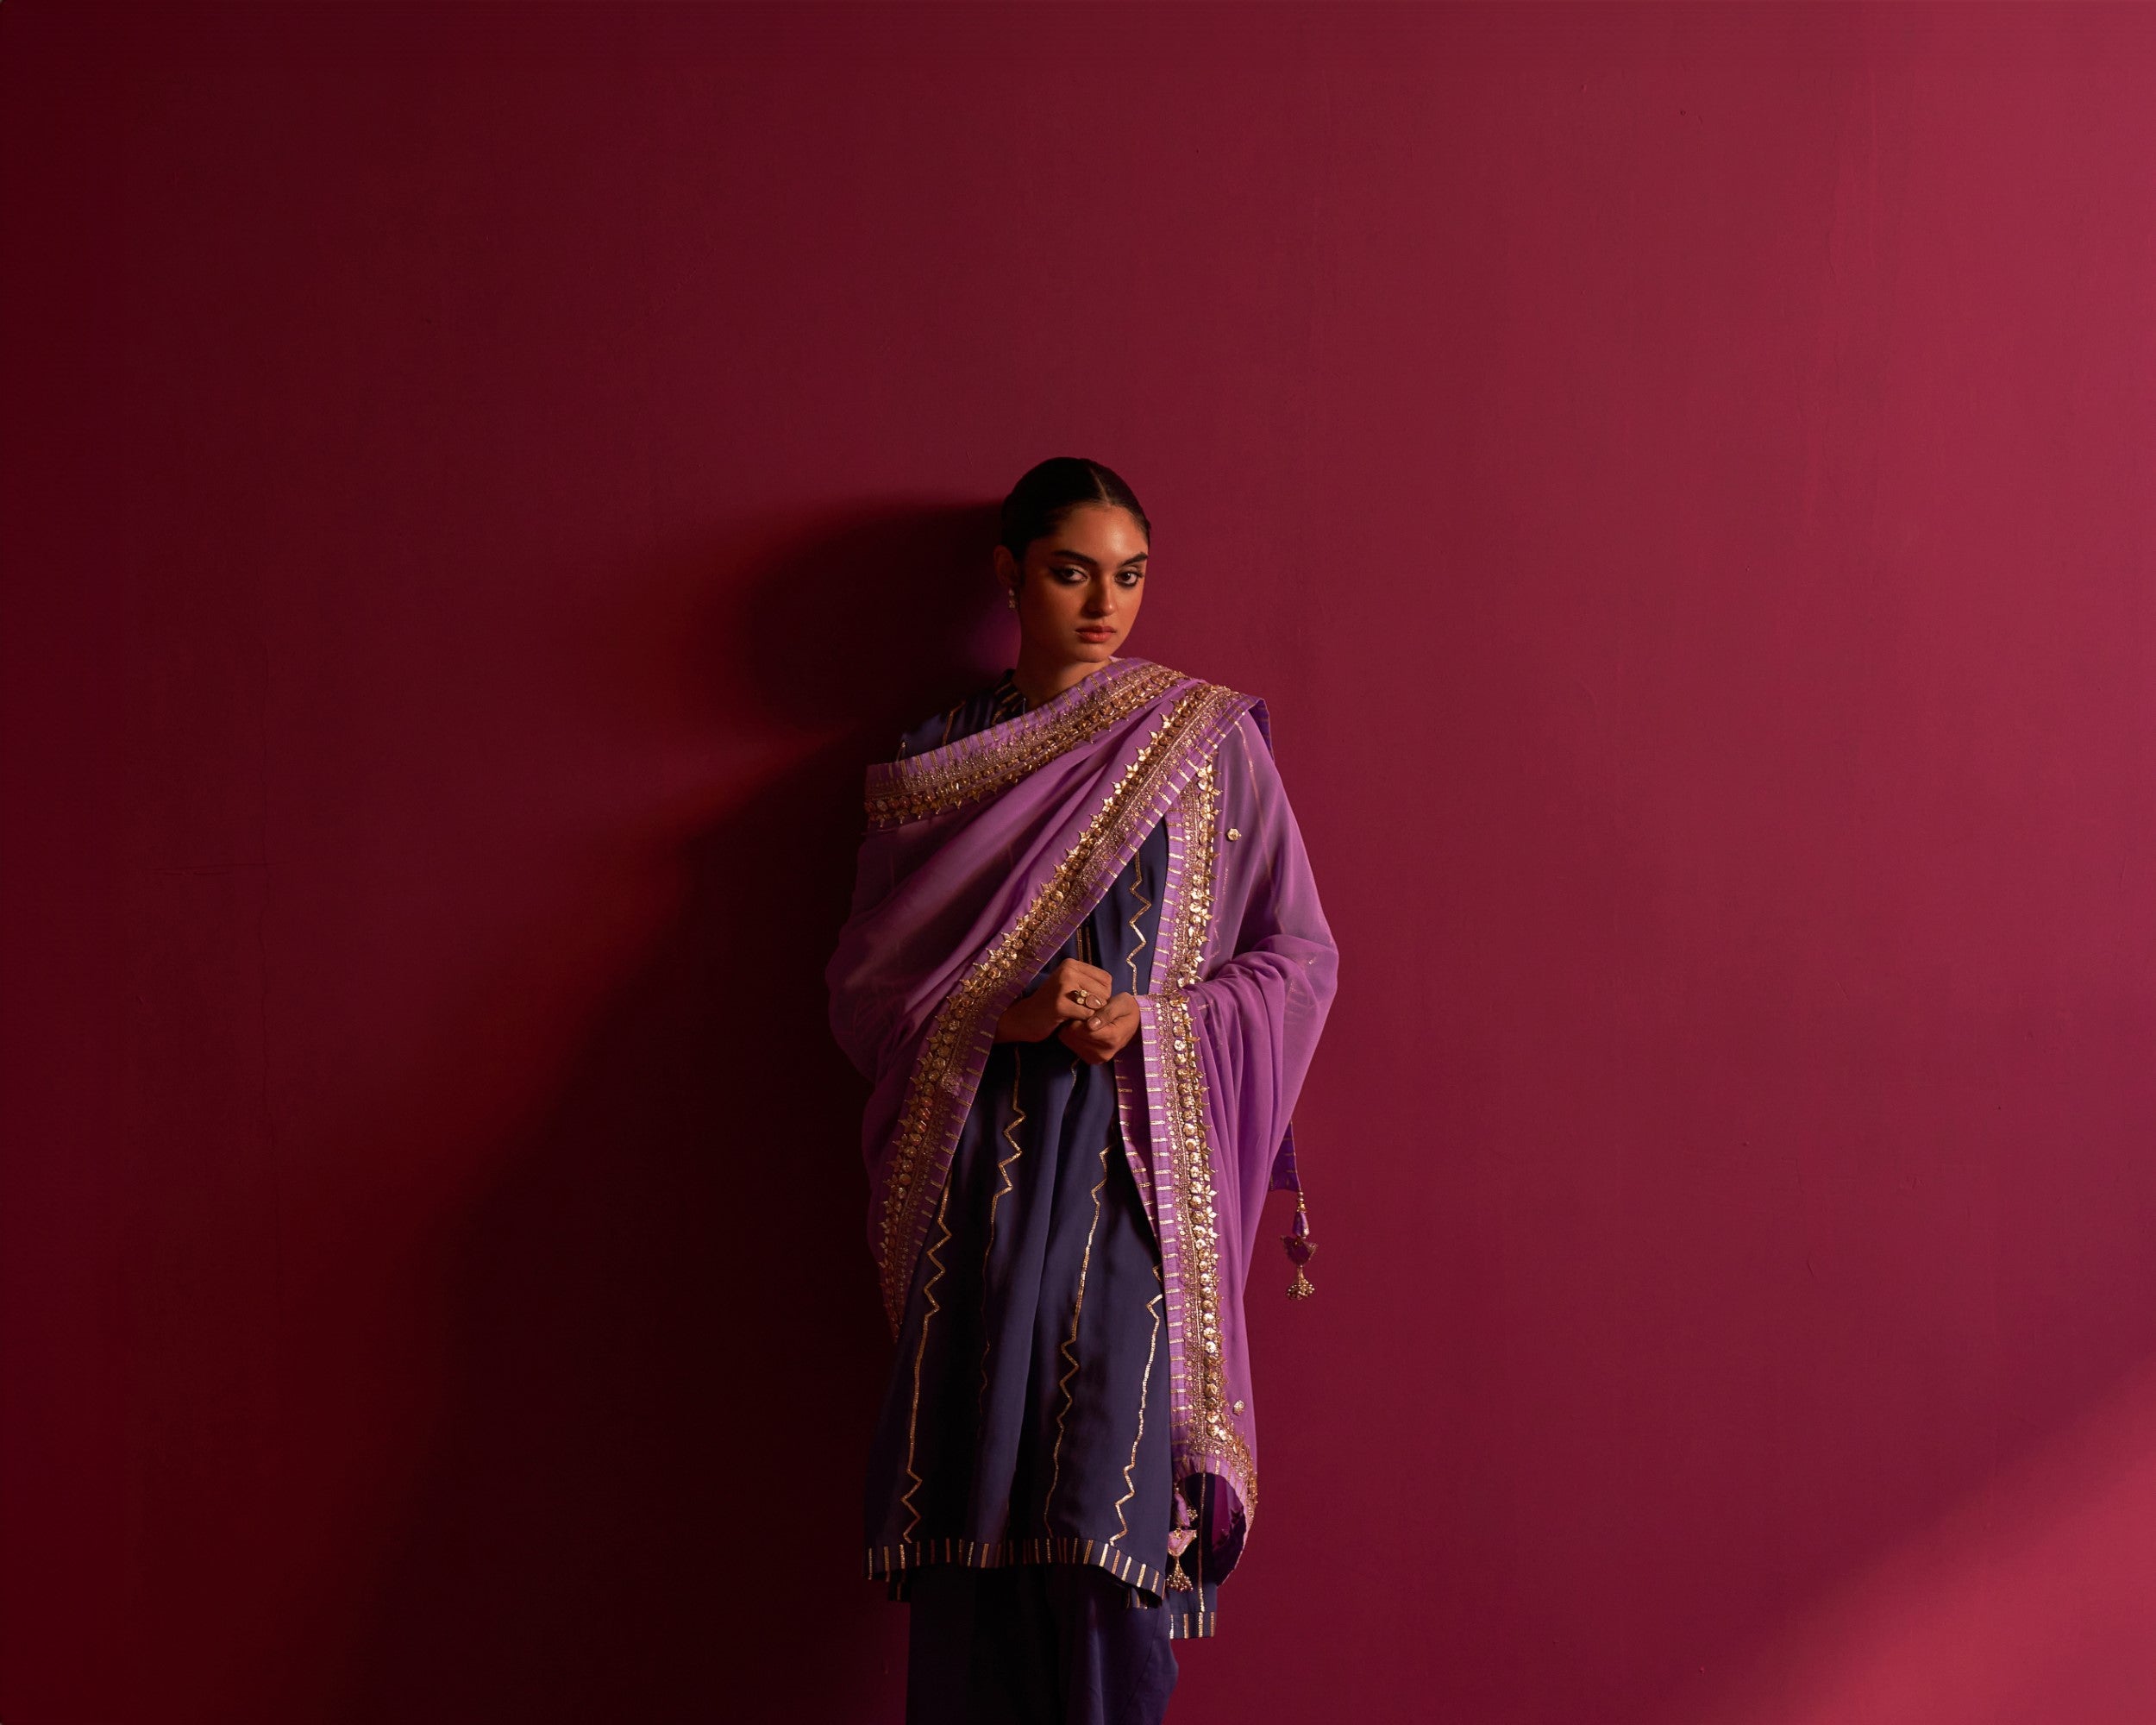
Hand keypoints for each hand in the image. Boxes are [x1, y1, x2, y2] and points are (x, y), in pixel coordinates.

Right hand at [994, 958, 1115, 1043]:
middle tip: (1080, 1011)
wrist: (1023, 1018)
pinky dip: (1083, 1022)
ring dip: (1090, 1015)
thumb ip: (1089, 985)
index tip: (1087, 1002)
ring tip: (1075, 1015)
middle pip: (1104, 992)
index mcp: (1071, 964)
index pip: (1106, 979)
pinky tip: (1070, 1021)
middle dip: (1097, 1006)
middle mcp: (1068, 971)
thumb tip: (1113, 996)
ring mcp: (1063, 986)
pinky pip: (1087, 1015)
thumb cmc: (1051, 1004)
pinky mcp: (1060, 1004)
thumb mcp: (1069, 987)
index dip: (1102, 995)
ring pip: (1097, 1004)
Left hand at [1058, 991, 1139, 1064]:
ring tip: (1085, 1020)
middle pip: (1074, 1036)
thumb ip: (1106, 1013)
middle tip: (1085, 1013)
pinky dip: (1073, 1035)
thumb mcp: (1121, 1003)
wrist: (1135, 1023)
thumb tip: (1090, 1025)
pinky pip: (1071, 1045)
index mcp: (1112, 1038)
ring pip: (1070, 1040)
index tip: (1084, 1007)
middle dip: (1075, 1022)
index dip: (1079, 1016)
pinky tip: (1083, 1028)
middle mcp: (1104, 1053)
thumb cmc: (1127, 1009)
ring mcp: (1097, 1058)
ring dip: (1072, 1028)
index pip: (1083, 1029)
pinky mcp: (1091, 1059)